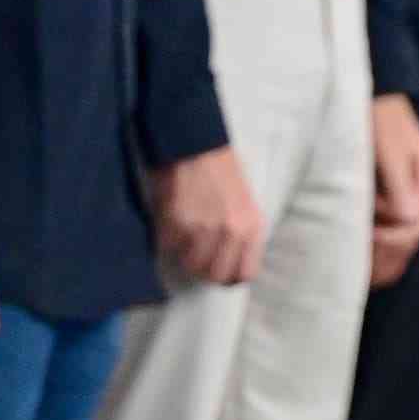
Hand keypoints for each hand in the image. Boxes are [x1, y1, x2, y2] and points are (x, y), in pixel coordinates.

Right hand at [148, 146, 268, 287]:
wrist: (195, 144)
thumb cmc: (221, 171)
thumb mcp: (245, 205)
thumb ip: (241, 235)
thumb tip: (228, 262)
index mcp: (252, 228)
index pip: (244, 274)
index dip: (228, 275)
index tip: (218, 269)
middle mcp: (231, 232)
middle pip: (213, 274)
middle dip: (202, 268)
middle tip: (194, 255)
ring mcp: (203, 229)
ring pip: (188, 263)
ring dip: (182, 253)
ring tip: (182, 235)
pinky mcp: (177, 223)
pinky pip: (168, 245)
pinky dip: (166, 238)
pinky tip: (170, 220)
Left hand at [368, 95, 418, 275]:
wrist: (371, 93)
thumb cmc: (379, 120)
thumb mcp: (389, 152)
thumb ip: (398, 185)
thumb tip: (409, 219)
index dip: (396, 237)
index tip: (369, 234)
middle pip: (410, 227)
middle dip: (388, 236)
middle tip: (359, 236)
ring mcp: (405, 183)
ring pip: (396, 220)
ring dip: (379, 228)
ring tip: (354, 226)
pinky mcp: (387, 180)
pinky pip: (384, 209)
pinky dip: (372, 216)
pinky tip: (353, 214)